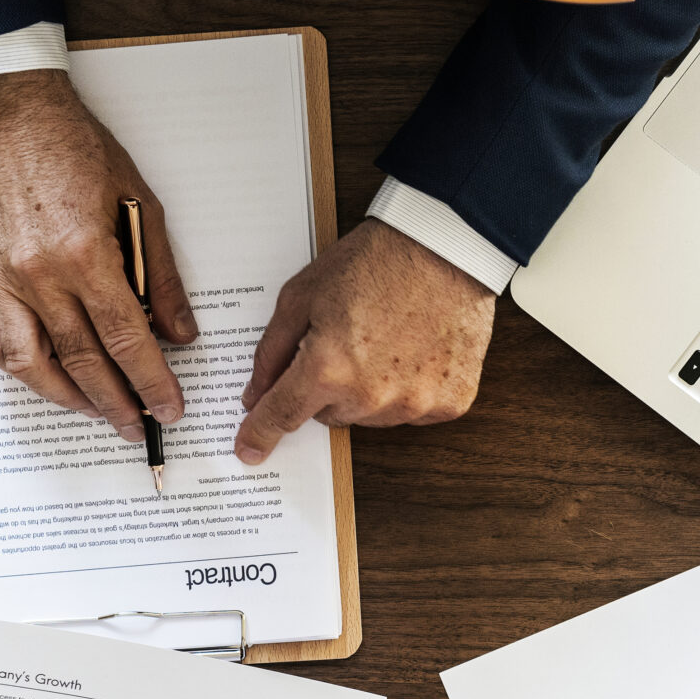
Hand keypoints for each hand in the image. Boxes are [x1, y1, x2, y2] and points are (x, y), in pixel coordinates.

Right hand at [0, 68, 197, 439]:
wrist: (3, 109)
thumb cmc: (72, 146)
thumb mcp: (138, 202)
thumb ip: (160, 275)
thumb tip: (180, 333)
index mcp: (85, 254)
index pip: (126, 340)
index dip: (152, 381)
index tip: (170, 407)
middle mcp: (38, 275)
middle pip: (83, 361)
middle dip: (117, 402)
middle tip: (139, 426)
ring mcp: (0, 278)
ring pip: (32, 364)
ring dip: (68, 398)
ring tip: (97, 411)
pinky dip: (22, 370)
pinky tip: (46, 380)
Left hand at [234, 219, 494, 464]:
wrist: (445, 246)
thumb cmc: (374, 262)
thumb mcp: (302, 294)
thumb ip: (272, 351)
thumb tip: (256, 394)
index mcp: (328, 368)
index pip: (283, 416)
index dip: (260, 434)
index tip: (249, 451)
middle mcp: (372, 396)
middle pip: (329, 415)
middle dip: (327, 386)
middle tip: (345, 343)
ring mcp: (415, 404)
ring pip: (371, 416)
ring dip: (370, 390)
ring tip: (385, 342)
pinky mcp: (450, 403)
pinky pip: (414, 411)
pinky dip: (410, 389)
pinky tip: (416, 351)